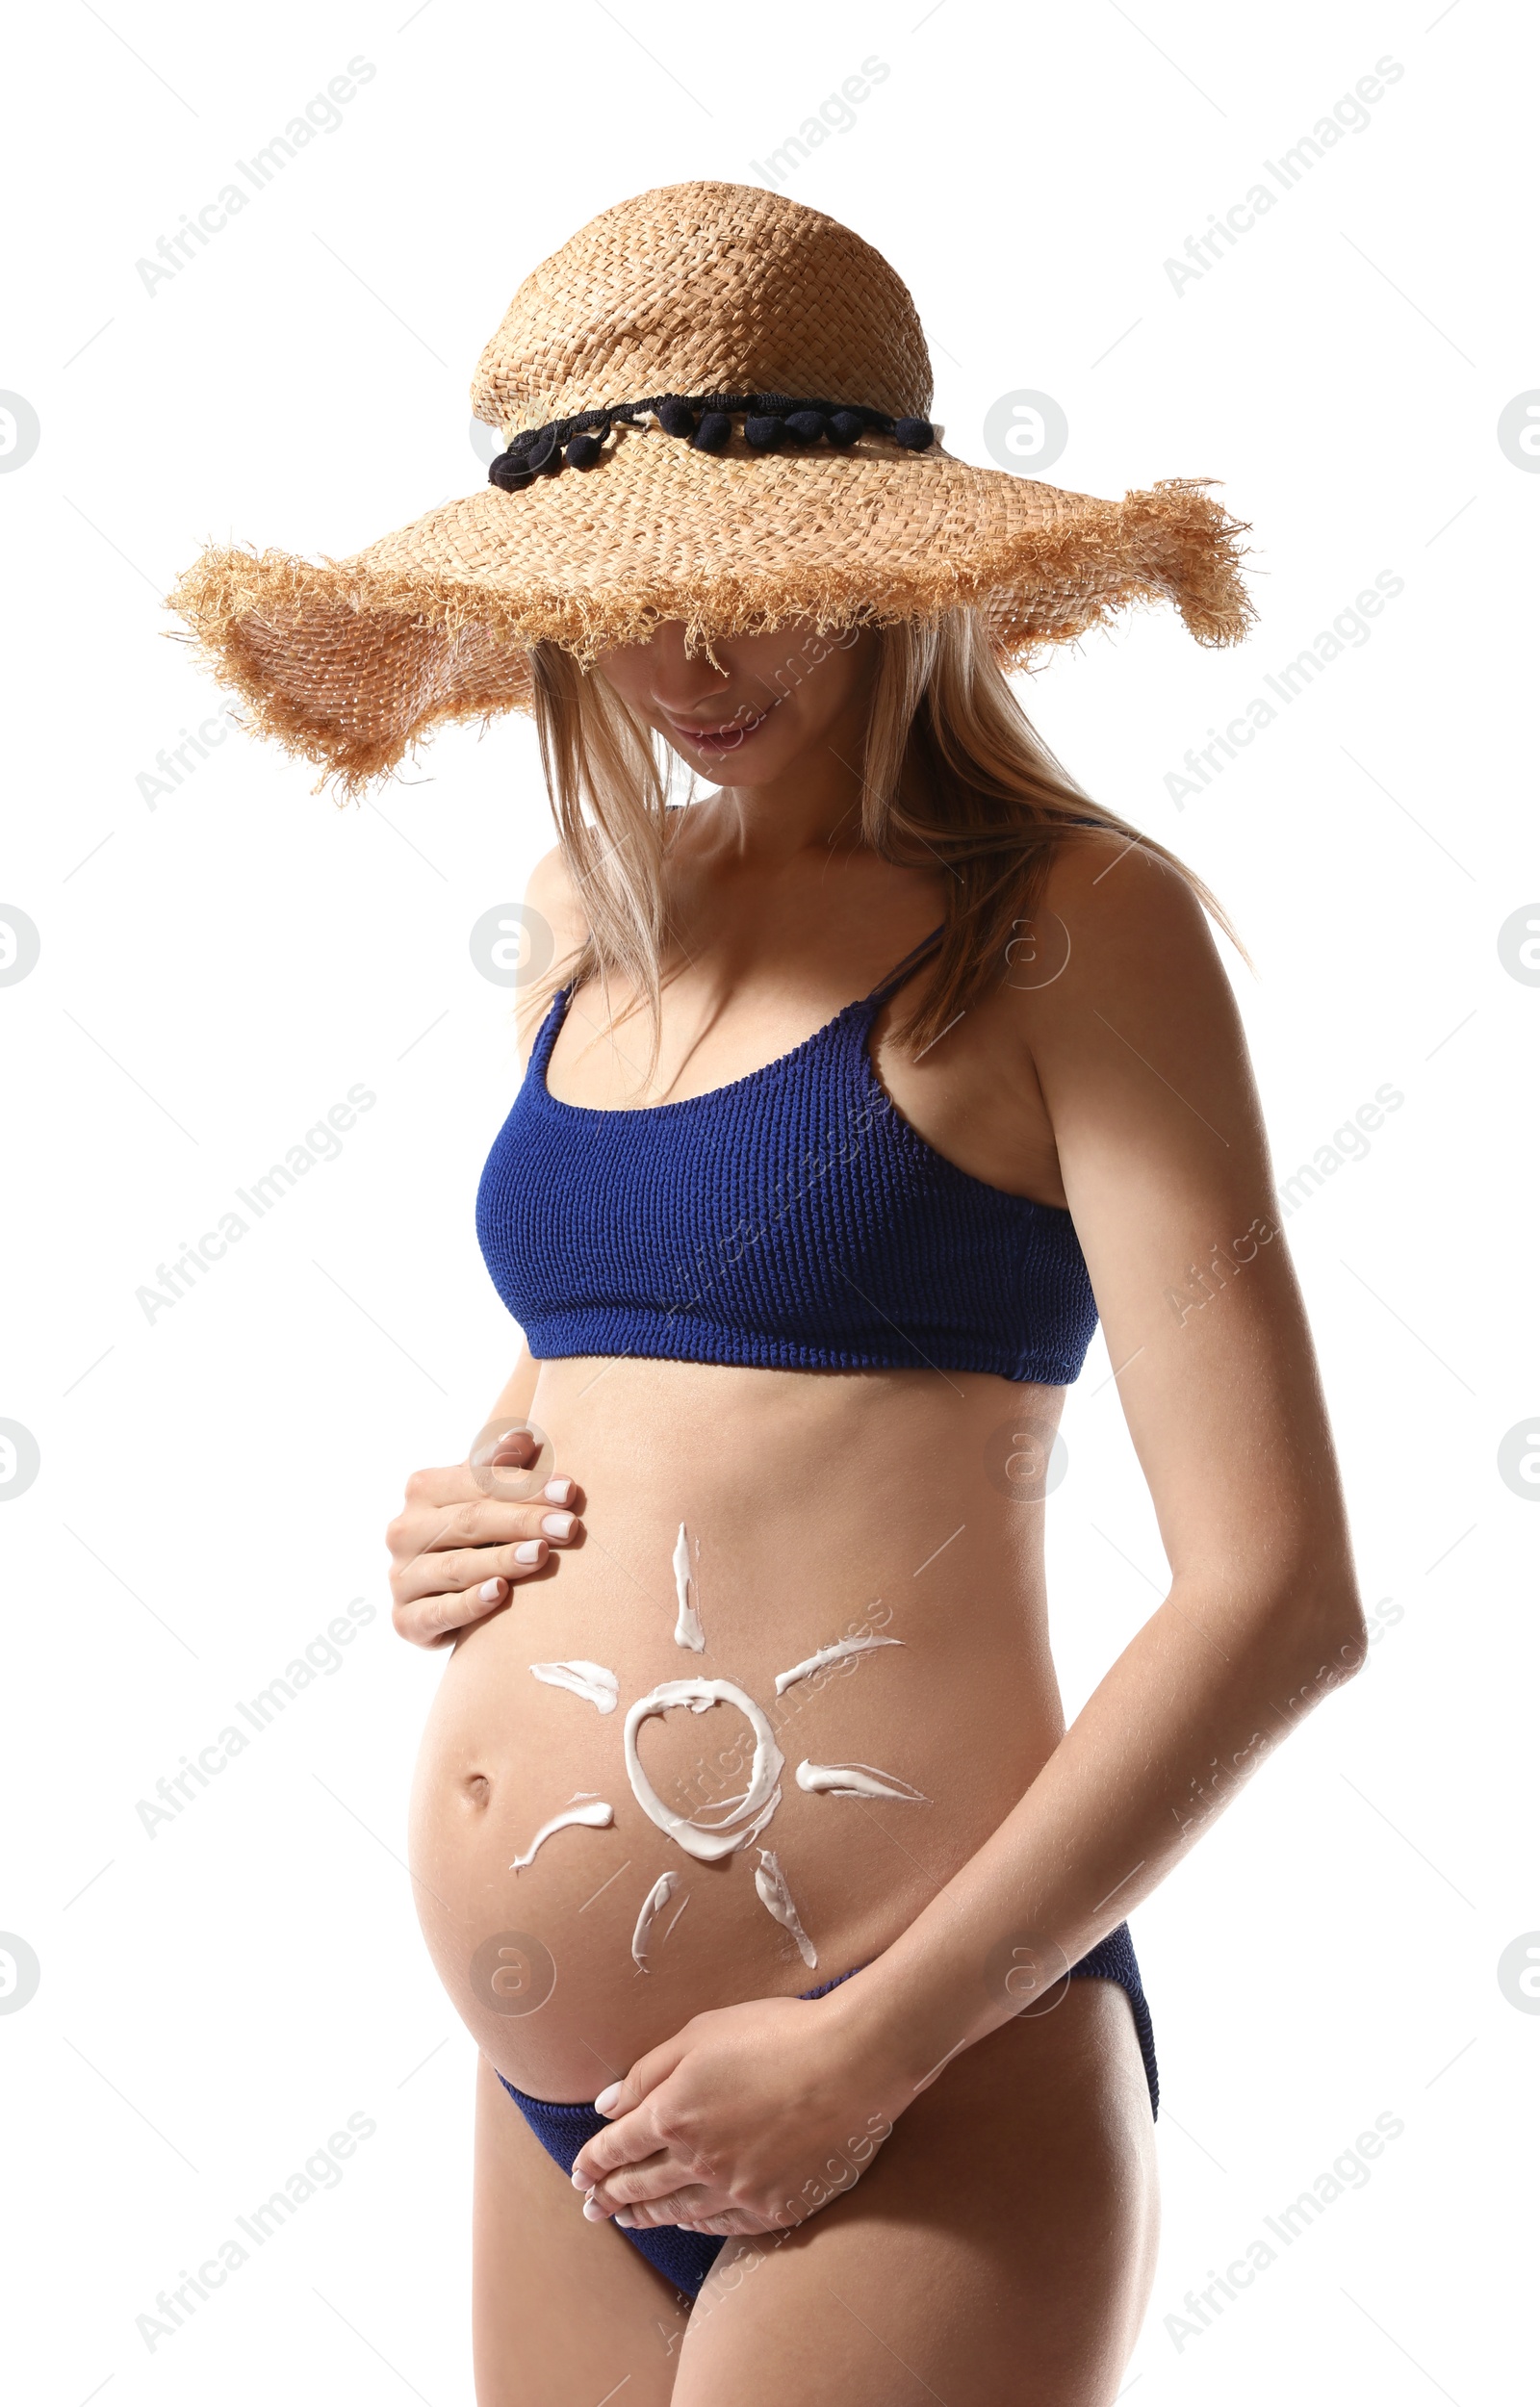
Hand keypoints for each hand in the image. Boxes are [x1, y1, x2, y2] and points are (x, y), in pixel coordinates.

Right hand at [386, 1428, 584, 1646]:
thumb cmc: (476, 1535)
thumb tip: (521, 1436)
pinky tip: (500, 1594)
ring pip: (456, 1566)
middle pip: (469, 1521)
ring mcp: (402, 1577)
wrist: (442, 1597)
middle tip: (569, 1527)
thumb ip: (502, 1468)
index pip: (477, 1482)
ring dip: (502, 1559)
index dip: (524, 1485)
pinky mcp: (405, 1620)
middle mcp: (404, 1530)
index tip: (569, 1491)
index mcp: (423, 1489)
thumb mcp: (486, 1496)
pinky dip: (469, 1603)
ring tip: (542, 1554)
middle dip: (523, 1521)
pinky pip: (438, 1612)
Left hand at [570, 1992, 901, 2239]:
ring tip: (626, 2219)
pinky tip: (684, 2221)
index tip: (579, 2173)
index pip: (618, 2146)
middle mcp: (697, 2159)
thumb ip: (648, 2072)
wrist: (852, 2064)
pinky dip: (695, 2223)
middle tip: (591, 2206)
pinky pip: (721, 2224)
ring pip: (676, 2210)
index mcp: (673, 2112)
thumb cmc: (777, 2034)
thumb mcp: (702, 2032)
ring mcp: (736, 2189)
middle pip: (640, 2184)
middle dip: (609, 2195)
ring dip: (644, 2215)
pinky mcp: (773, 2207)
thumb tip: (606, 2105)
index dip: (593, 2160)